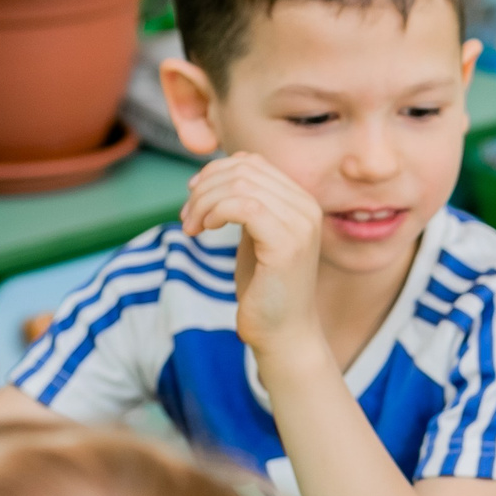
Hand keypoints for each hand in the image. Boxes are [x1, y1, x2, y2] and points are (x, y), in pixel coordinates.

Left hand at [183, 154, 327, 364]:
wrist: (284, 332)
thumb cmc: (265, 288)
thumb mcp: (254, 236)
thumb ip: (246, 205)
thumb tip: (215, 175)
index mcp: (302, 201)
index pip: (252, 162)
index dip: (215, 172)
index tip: (193, 198)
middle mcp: (307, 207)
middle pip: (243, 170)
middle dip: (204, 188)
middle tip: (187, 218)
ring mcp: (301, 224)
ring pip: (239, 185)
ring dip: (204, 202)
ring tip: (192, 228)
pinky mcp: (287, 243)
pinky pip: (243, 207)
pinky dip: (214, 213)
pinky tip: (205, 231)